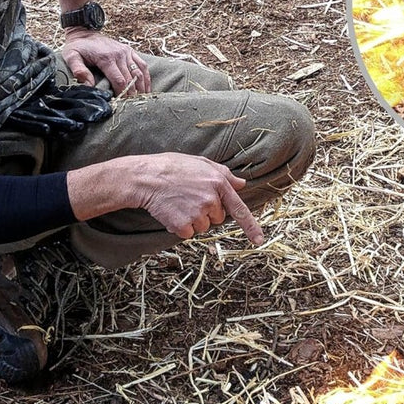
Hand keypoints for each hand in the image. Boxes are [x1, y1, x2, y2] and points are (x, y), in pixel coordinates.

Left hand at [62, 29, 151, 95]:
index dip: (122, 93)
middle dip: (132, 94)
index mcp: (106, 58)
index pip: (119, 80)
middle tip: (132, 105)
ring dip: (142, 88)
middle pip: (131, 79)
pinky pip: (142, 65)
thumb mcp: (71, 57)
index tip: (122, 103)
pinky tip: (147, 88)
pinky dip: (147, 78)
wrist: (85, 32)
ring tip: (142, 99)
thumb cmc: (78, 47)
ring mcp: (126, 52)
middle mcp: (119, 55)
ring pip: (139, 73)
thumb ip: (79, 70)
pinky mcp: (130, 51)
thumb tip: (89, 85)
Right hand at [68, 153, 264, 244]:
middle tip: (189, 198)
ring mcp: (197, 213)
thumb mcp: (200, 163)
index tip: (259, 240)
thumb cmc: (171, 167)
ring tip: (178, 203)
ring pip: (203, 227)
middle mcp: (211, 199)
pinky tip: (171, 211)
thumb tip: (241, 183)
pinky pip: (188, 233)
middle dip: (206, 212)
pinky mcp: (183, 224)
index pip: (239, 209)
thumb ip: (223, 174)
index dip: (251, 227)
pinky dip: (179, 226)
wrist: (144, 177)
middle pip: (217, 218)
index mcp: (218, 182)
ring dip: (192, 220)